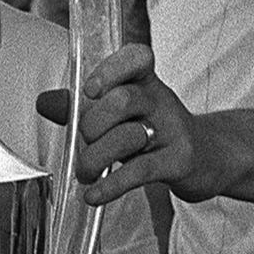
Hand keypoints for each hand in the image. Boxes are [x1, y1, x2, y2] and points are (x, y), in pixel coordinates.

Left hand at [37, 44, 202, 206]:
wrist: (208, 158)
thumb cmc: (156, 132)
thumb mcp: (122, 115)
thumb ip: (82, 108)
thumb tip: (44, 101)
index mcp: (146, 83)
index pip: (137, 59)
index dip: (113, 69)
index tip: (90, 89)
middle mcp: (161, 101)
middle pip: (123, 99)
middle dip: (93, 124)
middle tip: (84, 142)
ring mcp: (173, 130)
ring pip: (128, 136)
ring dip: (95, 157)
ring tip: (85, 172)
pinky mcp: (179, 161)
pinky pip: (140, 171)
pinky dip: (111, 185)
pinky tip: (94, 194)